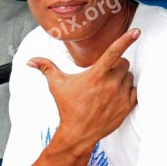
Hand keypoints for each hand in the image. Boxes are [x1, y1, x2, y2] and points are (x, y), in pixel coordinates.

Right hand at [28, 28, 140, 149]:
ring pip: (130, 76)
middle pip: (124, 63)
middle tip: (105, 74)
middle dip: (116, 65)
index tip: (137, 32)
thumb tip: (30, 61)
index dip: (126, 40)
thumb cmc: (68, 108)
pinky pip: (136, 90)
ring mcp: (120, 96)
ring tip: (108, 87)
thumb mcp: (56, 86)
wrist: (78, 134)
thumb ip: (46, 68)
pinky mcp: (126, 107)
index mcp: (95, 75)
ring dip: (122, 78)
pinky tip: (118, 94)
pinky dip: (129, 90)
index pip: (113, 52)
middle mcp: (110, 84)